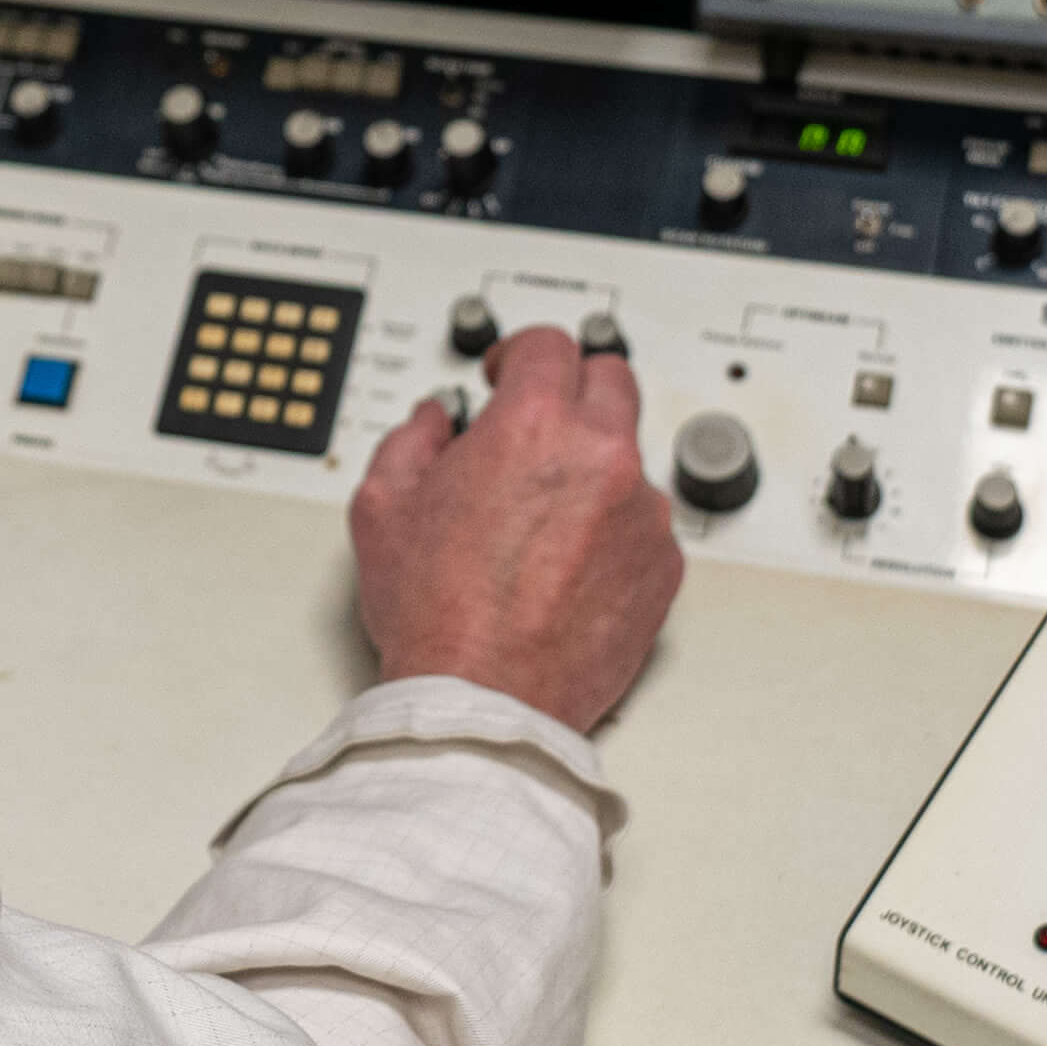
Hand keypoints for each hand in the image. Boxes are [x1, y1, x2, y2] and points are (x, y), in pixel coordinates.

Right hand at [346, 327, 685, 733]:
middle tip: (541, 418)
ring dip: (593, 467)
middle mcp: (602, 458)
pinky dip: (613, 529)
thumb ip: (411, 439)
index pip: (548, 345)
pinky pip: (644, 522)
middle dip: (573, 388)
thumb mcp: (382, 506)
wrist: (484, 700)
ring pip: (630, 456)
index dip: (520, 355)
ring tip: (544, 517)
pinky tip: (568, 564)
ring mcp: (642, 513)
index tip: (508, 373)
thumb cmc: (437, 615)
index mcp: (534, 427)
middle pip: (612, 378)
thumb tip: (435, 422)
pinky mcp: (664, 566)